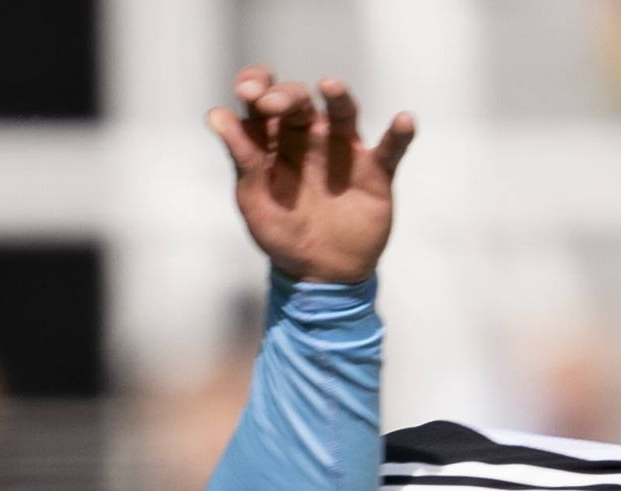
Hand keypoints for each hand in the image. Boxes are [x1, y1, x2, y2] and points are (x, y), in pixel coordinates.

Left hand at [212, 67, 413, 287]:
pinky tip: (404, 121)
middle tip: (272, 104)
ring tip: (329, 87)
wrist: (322, 275)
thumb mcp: (254, 200)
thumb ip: (241, 158)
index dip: (256, 85)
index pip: (264, 98)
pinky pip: (391, 148)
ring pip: (343, 112)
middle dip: (286, 97)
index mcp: (275, 139)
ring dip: (338, 97)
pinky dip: (399, 134)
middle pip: (299, 101)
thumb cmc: (283, 235)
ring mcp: (343, 150)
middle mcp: (309, 136)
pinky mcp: (374, 171)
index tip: (249, 93)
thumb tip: (216, 115)